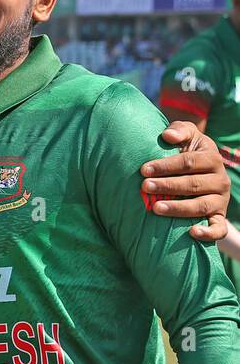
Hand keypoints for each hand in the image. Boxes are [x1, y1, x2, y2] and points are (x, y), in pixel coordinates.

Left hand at [143, 122, 229, 241]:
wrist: (200, 172)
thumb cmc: (186, 151)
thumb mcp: (186, 135)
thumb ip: (179, 130)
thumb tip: (167, 136)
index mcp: (211, 158)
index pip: (188, 162)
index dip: (165, 166)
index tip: (143, 169)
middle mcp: (220, 180)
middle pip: (193, 184)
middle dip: (167, 185)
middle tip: (145, 187)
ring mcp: (221, 200)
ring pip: (201, 206)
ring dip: (178, 207)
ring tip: (156, 208)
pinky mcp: (220, 216)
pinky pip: (219, 228)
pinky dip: (208, 233)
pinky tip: (192, 233)